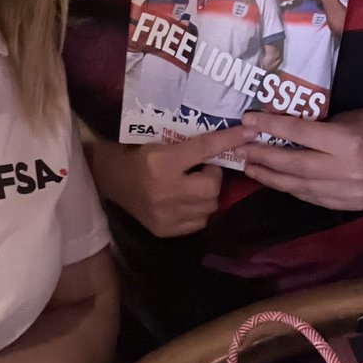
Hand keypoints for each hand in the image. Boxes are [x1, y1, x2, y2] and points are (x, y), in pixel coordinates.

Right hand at [91, 124, 255, 236]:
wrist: (113, 180)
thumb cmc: (140, 156)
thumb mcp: (162, 142)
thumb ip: (191, 146)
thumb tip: (228, 142)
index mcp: (163, 162)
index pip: (204, 148)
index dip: (229, 139)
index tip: (249, 132)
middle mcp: (166, 190)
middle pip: (212, 186)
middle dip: (213, 176)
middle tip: (202, 169)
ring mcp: (166, 215)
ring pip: (209, 206)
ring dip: (207, 193)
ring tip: (193, 185)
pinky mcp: (166, 230)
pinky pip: (199, 222)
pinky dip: (198, 210)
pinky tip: (185, 200)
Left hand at [237, 104, 362, 210]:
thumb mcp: (339, 116)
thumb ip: (310, 127)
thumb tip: (268, 127)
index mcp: (347, 141)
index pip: (300, 134)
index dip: (271, 127)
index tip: (247, 121)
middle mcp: (349, 169)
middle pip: (295, 165)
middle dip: (263, 158)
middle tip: (240, 150)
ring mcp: (351, 191)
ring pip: (300, 186)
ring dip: (271, 177)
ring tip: (251, 167)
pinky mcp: (351, 205)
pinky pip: (313, 198)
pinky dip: (292, 188)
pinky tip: (277, 180)